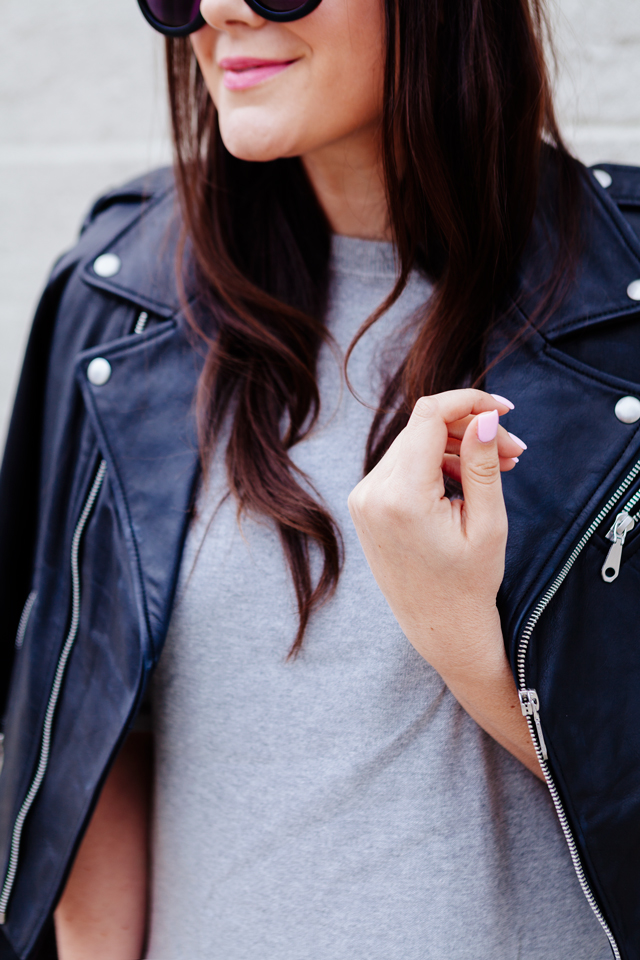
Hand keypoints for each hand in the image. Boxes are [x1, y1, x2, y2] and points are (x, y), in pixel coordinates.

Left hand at [348, 389, 540, 775]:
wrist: (439, 629)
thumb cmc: (469, 584)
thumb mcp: (487, 523)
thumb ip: (483, 464)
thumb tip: (484, 416)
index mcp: (400, 496)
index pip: (429, 416)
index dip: (469, 402)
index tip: (505, 409)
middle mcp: (371, 492)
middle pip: (422, 429)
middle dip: (470, 429)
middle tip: (515, 450)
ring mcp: (363, 499)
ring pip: (413, 445)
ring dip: (455, 447)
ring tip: (500, 466)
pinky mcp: (365, 505)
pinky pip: (401, 465)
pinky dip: (434, 464)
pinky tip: (467, 480)